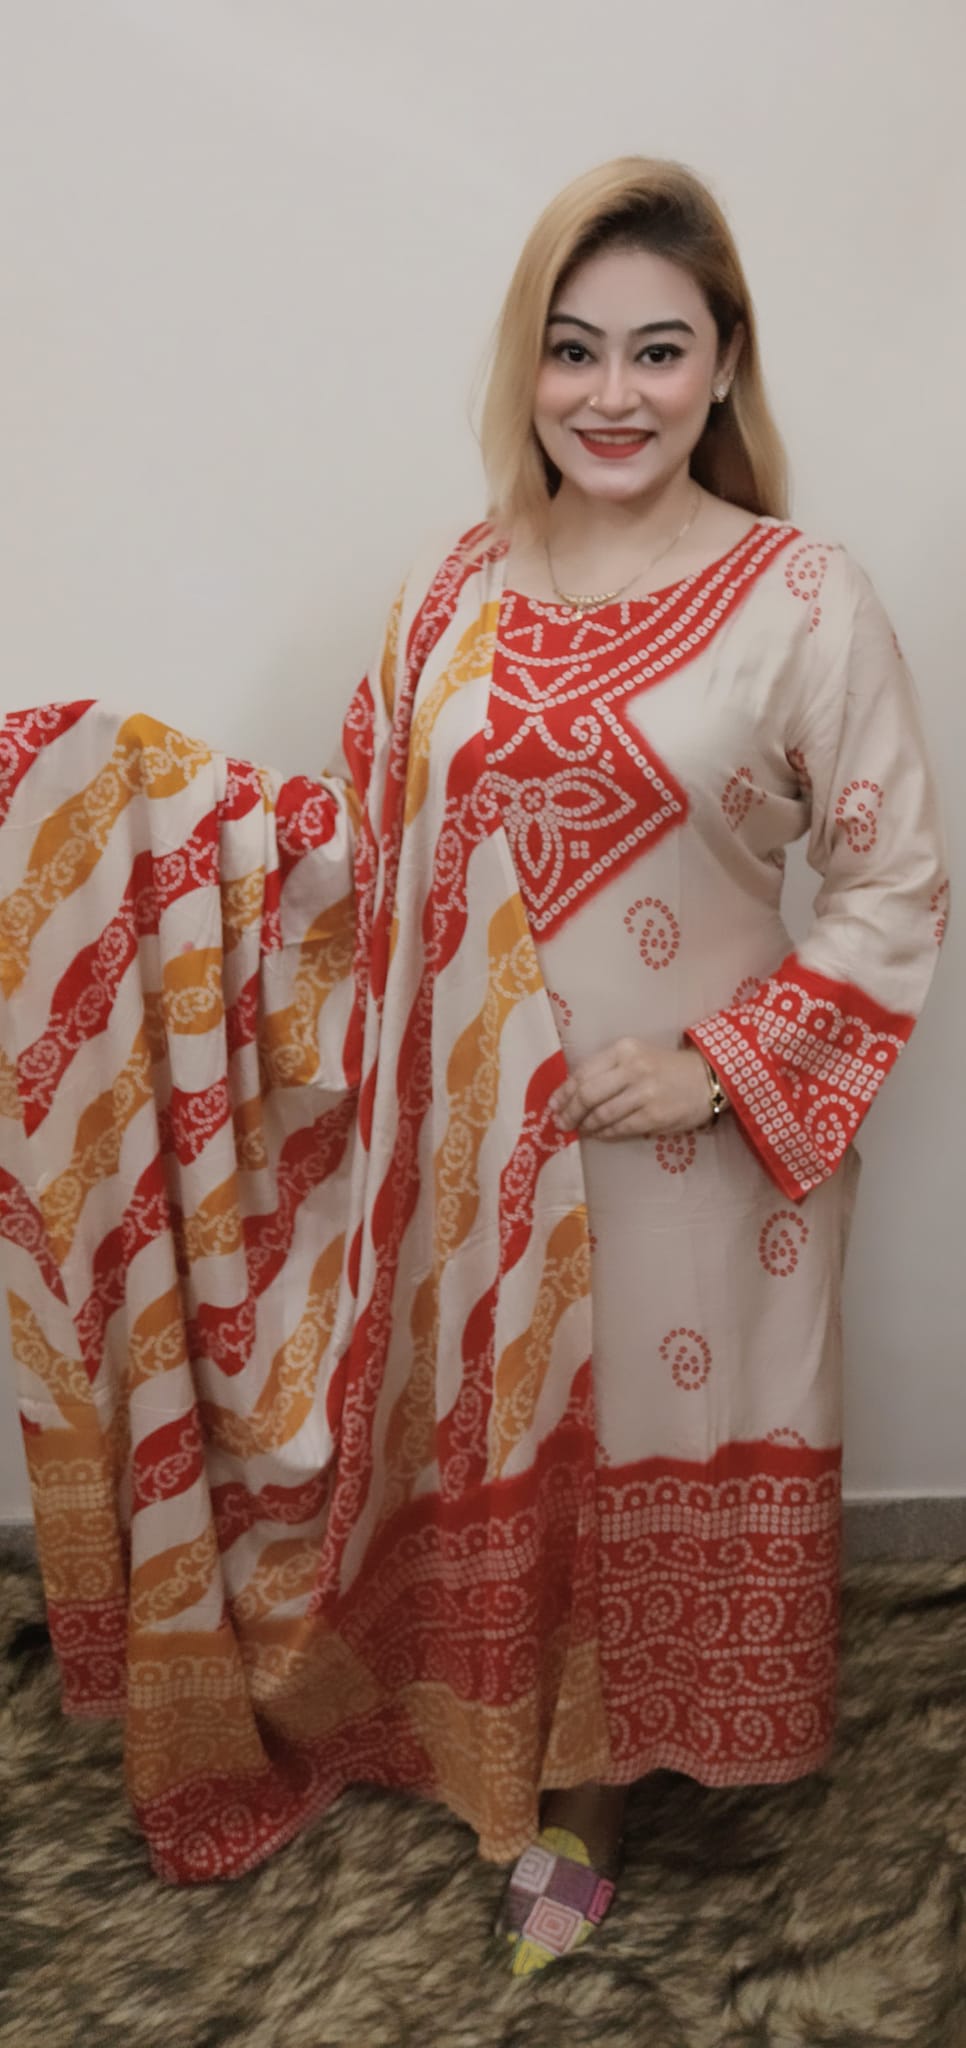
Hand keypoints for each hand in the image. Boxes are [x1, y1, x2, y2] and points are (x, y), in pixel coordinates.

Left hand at [549, 1039, 710, 1139]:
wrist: (707, 1078)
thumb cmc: (666, 1068)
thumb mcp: (636, 1056)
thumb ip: (608, 1070)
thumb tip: (572, 1094)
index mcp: (624, 1049)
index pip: (583, 1073)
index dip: (563, 1092)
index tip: (552, 1105)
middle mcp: (632, 1068)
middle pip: (587, 1094)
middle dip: (569, 1112)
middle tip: (561, 1123)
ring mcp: (644, 1093)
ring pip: (601, 1114)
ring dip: (585, 1125)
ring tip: (579, 1130)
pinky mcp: (654, 1115)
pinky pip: (619, 1128)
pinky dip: (604, 1133)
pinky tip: (599, 1134)